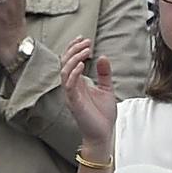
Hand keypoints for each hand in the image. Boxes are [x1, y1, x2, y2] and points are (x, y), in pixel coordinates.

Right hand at [60, 36, 116, 154]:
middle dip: (74, 50)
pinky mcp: (74, 102)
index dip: (74, 48)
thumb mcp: (107, 89)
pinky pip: (69, 85)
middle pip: (65, 63)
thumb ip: (104, 74)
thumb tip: (102, 57)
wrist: (103, 134)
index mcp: (78, 83)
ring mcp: (71, 95)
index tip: (84, 38)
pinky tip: (82, 64)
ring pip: (65, 72)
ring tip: (86, 50)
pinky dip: (74, 73)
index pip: (70, 61)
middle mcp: (72, 87)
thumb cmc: (102, 114)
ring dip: (74, 58)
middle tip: (87, 42)